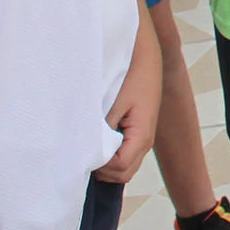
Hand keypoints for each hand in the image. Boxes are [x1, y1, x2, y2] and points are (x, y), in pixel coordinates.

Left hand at [95, 46, 160, 183]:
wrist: (144, 56)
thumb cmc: (130, 75)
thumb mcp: (114, 103)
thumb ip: (103, 131)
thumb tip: (88, 153)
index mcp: (142, 136)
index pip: (119, 168)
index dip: (100, 165)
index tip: (83, 150)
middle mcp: (145, 142)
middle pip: (123, 174)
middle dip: (103, 169)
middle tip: (84, 152)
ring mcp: (143, 138)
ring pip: (124, 167)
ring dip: (106, 163)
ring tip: (89, 145)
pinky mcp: (138, 132)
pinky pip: (125, 154)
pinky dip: (110, 155)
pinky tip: (98, 140)